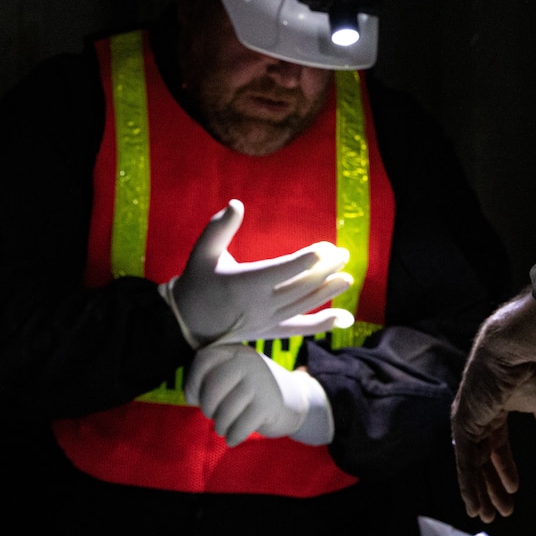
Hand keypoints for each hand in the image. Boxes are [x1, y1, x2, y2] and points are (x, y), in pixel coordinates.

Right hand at [161, 200, 354, 346]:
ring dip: (328, 291)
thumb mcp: (202, 252)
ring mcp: (266, 321)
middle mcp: (258, 305)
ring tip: (348, 278)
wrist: (188, 322)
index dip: (303, 260)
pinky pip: (300, 329)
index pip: (280, 271)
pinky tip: (343, 317)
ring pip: (303, 305)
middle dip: (324, 270)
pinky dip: (323, 324)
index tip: (324, 249)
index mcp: (243, 283)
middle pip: (299, 287)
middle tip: (343, 254)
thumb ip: (219, 228)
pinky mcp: (270, 332)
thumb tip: (236, 204)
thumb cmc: (197, 281)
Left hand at [185, 343, 329, 446]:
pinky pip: (240, 426)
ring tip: (224, 428)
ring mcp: (260, 382)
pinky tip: (233, 438)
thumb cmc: (250, 392)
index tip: (196, 398)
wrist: (295, 400)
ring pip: (225, 411)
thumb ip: (210, 378)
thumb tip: (191, 395)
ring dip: (220, 426)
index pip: (203, 360)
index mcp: (235, 352)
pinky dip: (233, 437)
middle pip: (212, 387)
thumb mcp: (232, 376)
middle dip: (208, 407)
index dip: (193, 383)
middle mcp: (248, 362)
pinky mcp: (268, 405)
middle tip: (214, 415)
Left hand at [451, 292, 535, 521]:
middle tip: (501, 511)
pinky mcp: (464, 425)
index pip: (496, 446)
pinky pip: (465, 463)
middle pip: (482, 460)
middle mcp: (478, 416)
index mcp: (494, 409)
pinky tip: (474, 505)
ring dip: (480, 493)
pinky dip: (469, 486)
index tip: (514, 489)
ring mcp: (468, 421)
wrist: (515, 349)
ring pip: (471, 466)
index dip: (505, 469)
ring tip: (489, 515)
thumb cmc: (529, 366)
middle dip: (491, 487)